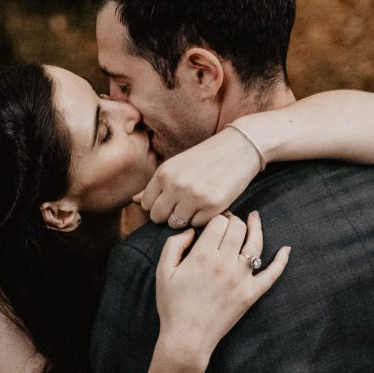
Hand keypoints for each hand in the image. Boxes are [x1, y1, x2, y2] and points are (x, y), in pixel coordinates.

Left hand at [134, 128, 262, 227]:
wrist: (239, 148)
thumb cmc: (205, 158)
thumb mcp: (176, 166)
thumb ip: (154, 186)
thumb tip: (134, 201)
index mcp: (164, 173)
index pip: (147, 205)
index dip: (157, 206)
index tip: (170, 201)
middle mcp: (176, 185)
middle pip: (158, 217)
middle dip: (168, 216)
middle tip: (182, 207)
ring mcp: (194, 197)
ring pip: (176, 224)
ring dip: (185, 218)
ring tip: (196, 205)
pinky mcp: (212, 207)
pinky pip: (197, 225)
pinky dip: (202, 219)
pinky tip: (209, 205)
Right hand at [155, 212, 290, 366]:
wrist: (188, 337)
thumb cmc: (173, 305)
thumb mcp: (164, 271)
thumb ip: (174, 244)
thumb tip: (191, 231)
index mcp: (203, 255)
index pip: (219, 222)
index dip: (217, 217)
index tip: (214, 221)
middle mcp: (225, 263)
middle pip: (238, 228)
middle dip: (234, 221)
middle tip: (229, 222)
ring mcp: (242, 278)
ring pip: (256, 243)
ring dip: (256, 228)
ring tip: (255, 218)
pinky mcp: (252, 293)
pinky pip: (272, 274)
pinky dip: (281, 261)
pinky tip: (286, 249)